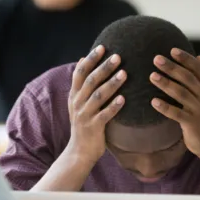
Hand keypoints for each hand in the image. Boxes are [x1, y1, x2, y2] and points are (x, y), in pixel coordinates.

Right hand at [67, 45, 126, 163]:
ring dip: (111, 84)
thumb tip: (81, 59)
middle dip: (104, 68)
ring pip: (98, 96)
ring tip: (124, 74)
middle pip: (90, 81)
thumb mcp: (77, 102)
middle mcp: (77, 103)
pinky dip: (113, 107)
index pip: (80, 72)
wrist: (79, 152)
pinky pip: (104, 115)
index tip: (102, 47)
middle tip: (118, 56)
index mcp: (74, 95)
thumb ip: (81, 83)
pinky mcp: (93, 128)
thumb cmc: (84, 124)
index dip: (91, 59)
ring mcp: (84, 115)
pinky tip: (124, 99)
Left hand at [150, 49, 199, 156]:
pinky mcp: (192, 123)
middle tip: (156, 59)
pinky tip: (153, 101)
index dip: (186, 59)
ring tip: (151, 76)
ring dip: (165, 84)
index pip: (198, 69)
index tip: (172, 50)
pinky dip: (165, 107)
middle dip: (172, 67)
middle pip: (188, 79)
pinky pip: (176, 114)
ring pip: (181, 94)